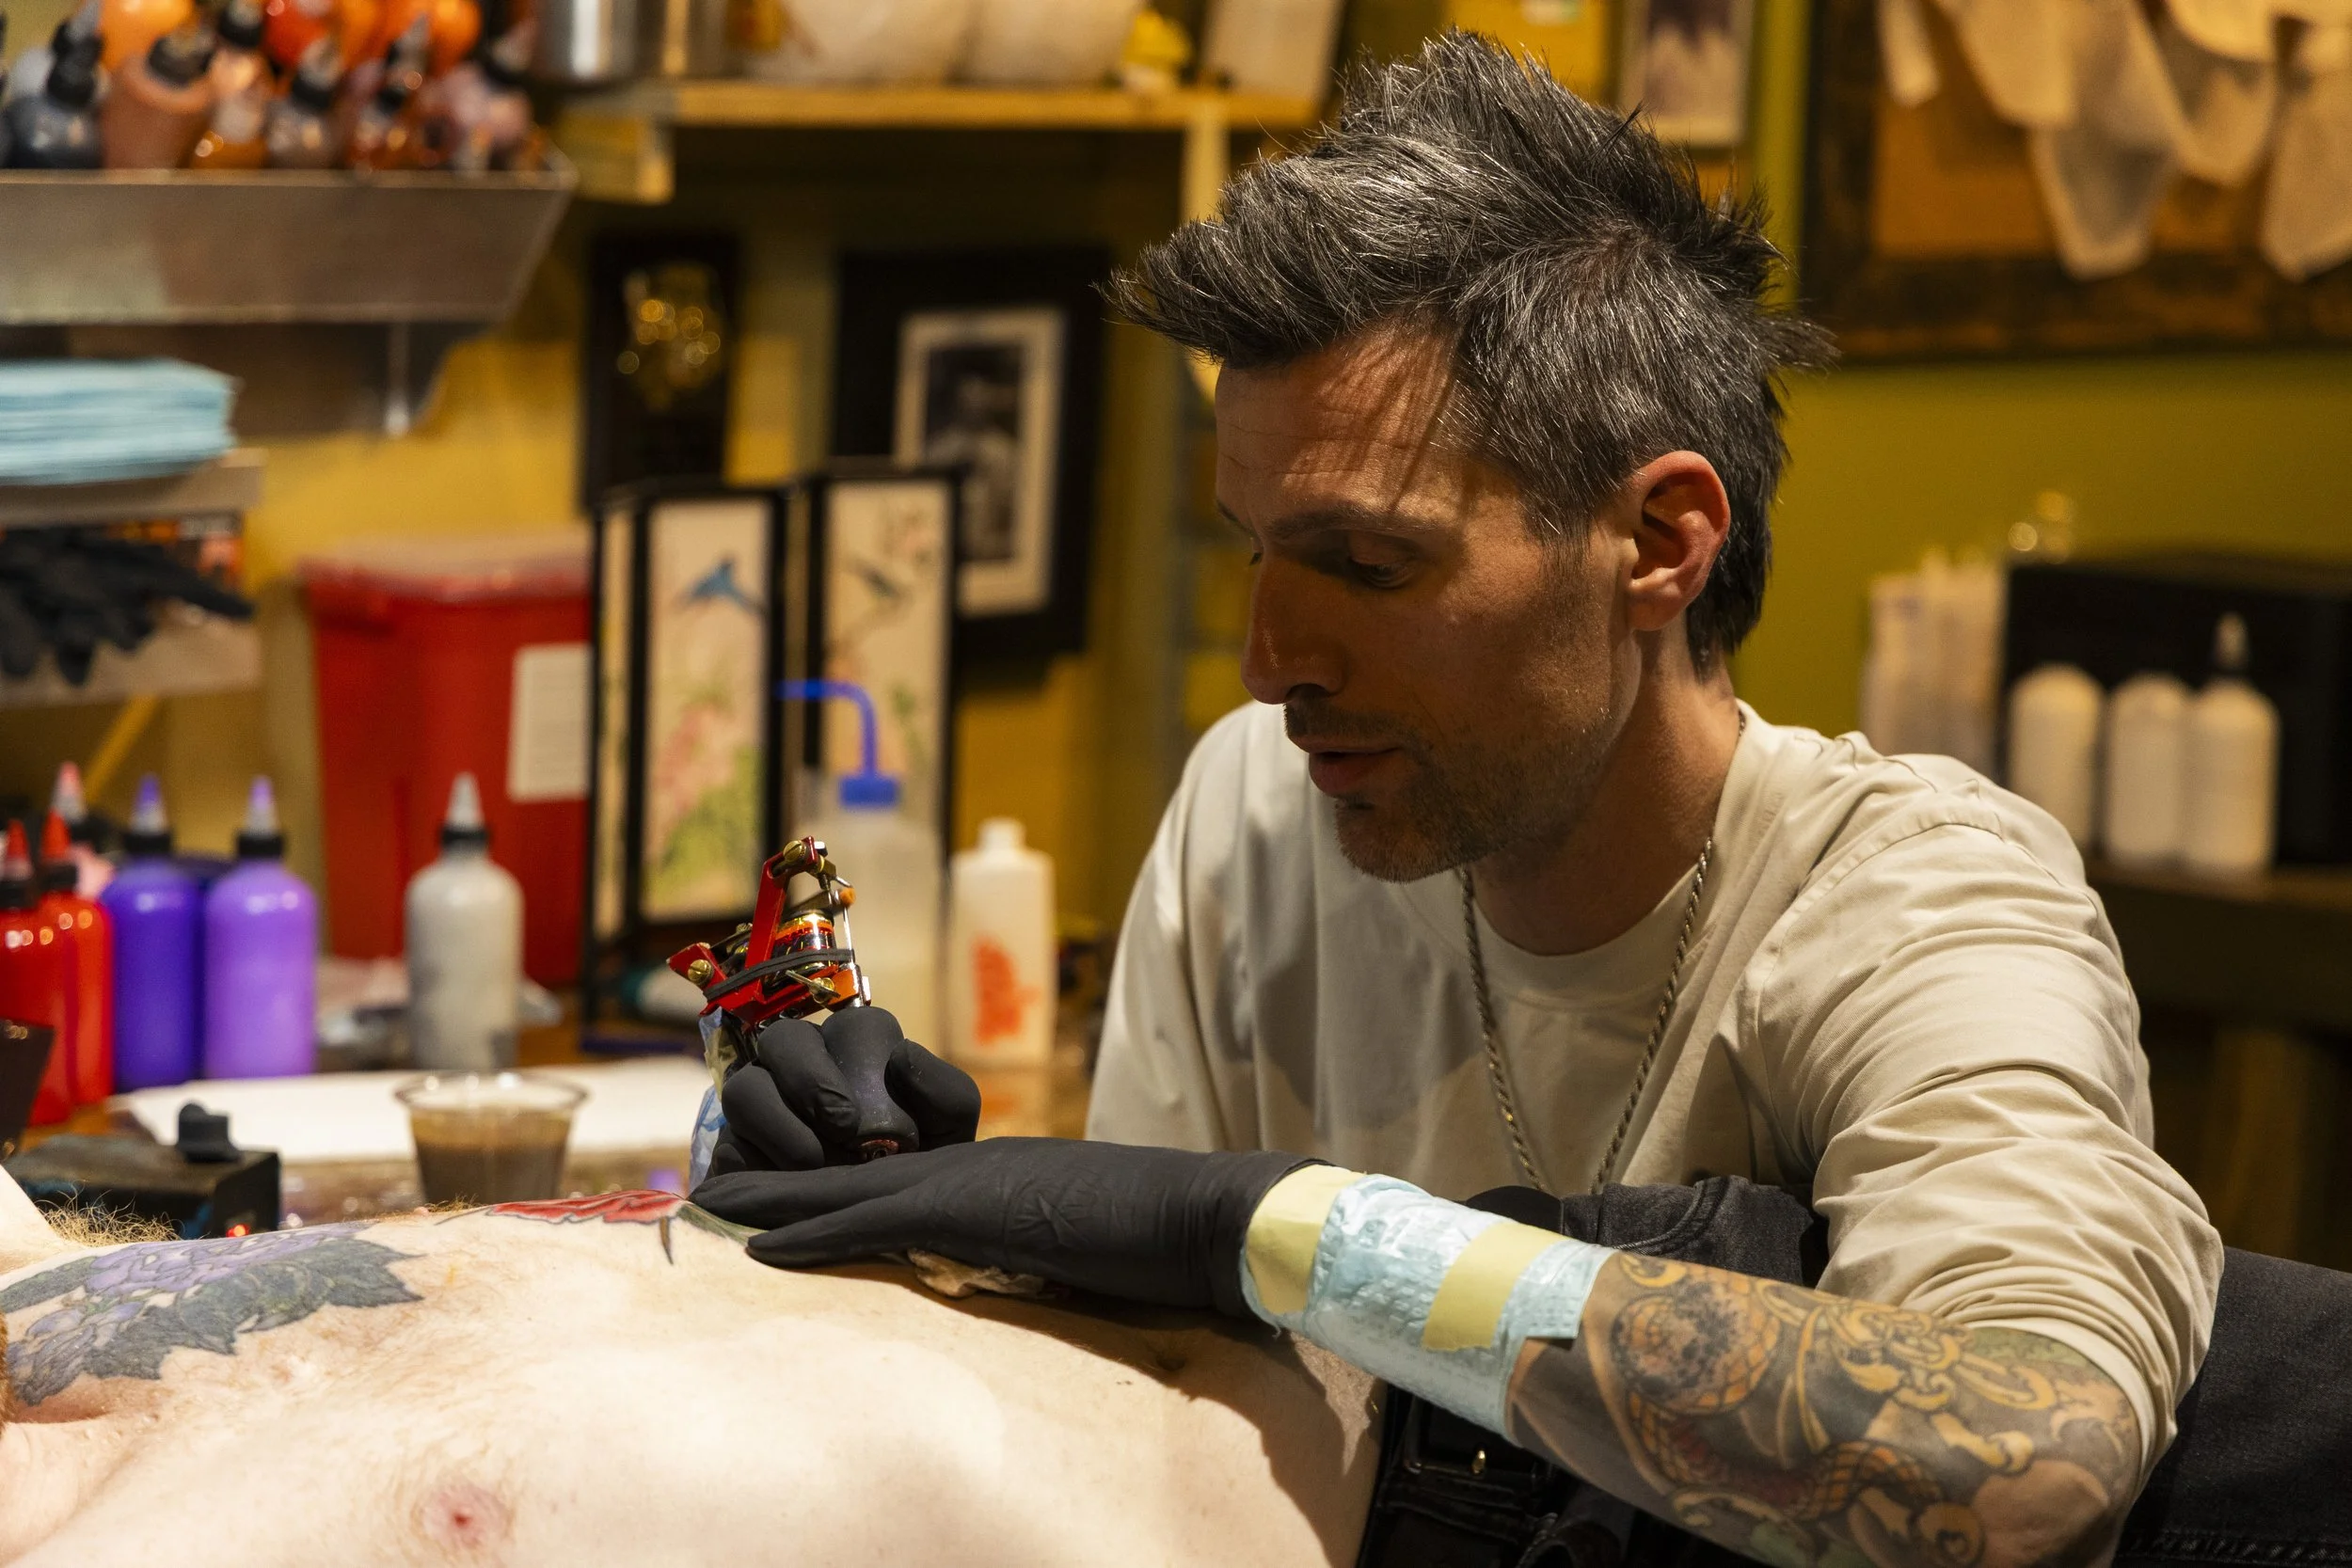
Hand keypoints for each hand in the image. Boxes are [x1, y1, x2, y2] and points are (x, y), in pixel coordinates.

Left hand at [690, 1137, 1317, 1317]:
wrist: (1205, 1214)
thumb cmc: (1163, 1237)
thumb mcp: (1083, 1243)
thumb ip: (1037, 1248)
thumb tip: (1018, 1274)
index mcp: (993, 1180)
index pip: (896, 1186)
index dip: (833, 1193)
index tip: (782, 1204)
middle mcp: (969, 1170)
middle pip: (852, 1175)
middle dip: (779, 1185)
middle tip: (708, 1192)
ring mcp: (969, 1184)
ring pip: (847, 1189)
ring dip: (772, 1202)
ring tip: (707, 1209)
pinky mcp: (974, 1210)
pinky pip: (875, 1222)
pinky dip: (813, 1232)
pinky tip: (762, 1245)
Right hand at [706, 1007, 981, 1175]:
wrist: (888, 1227)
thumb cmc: (921, 1165)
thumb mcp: (948, 1134)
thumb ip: (943, 1093)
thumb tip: (902, 1054)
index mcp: (860, 1051)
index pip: (851, 1026)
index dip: (854, 1056)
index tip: (863, 1111)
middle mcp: (806, 1065)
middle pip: (783, 1039)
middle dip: (807, 1079)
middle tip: (841, 1130)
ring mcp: (766, 1103)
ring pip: (745, 1087)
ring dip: (777, 1124)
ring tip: (812, 1165)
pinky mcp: (737, 1149)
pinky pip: (729, 1145)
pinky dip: (755, 1166)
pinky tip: (782, 1190)